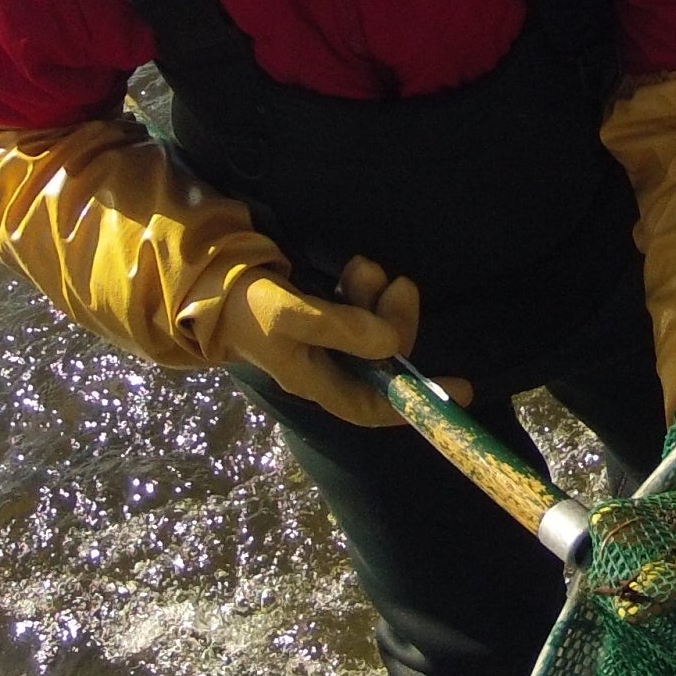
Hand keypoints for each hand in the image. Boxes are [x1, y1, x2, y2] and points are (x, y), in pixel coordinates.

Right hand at [218, 254, 455, 426]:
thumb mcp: (292, 316)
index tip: (462, 389)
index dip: (418, 403)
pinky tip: (355, 270)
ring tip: (365, 268)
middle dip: (397, 322)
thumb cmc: (249, 306)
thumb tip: (389, 343)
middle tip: (400, 285)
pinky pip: (361, 309)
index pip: (376, 407)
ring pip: (375, 330)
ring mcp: (328, 343)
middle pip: (384, 359)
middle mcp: (328, 368)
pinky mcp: (326, 317)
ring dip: (379, 298)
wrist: (213, 282)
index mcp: (318, 382)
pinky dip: (365, 289)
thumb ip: (340, 328)